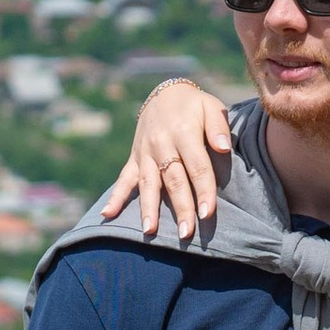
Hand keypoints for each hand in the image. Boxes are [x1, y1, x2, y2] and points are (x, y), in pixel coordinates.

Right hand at [99, 80, 231, 236]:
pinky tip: (106, 214)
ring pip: (148, 184)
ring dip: (148, 208)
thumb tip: (223, 148)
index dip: (203, 191)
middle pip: (173, 181)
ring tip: (149, 231)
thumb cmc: (194, 106)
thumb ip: (218, 127)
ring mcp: (145, 153)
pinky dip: (115, 197)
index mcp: (183, 132)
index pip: (196, 167)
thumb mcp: (210, 107)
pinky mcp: (135, 158)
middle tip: (186, 234)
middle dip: (180, 208)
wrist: (164, 94)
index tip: (207, 214)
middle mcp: (161, 144)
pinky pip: (124, 179)